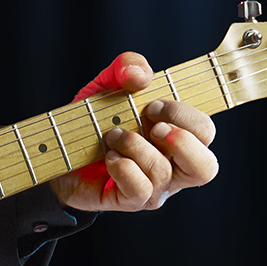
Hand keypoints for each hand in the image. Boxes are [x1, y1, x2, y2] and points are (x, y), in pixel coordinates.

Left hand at [50, 52, 218, 212]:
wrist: (60, 148)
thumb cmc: (94, 119)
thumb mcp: (108, 83)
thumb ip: (128, 65)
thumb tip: (140, 75)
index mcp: (178, 136)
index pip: (205, 131)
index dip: (184, 115)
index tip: (153, 105)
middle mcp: (174, 166)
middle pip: (206, 168)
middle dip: (179, 140)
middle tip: (149, 126)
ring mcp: (154, 188)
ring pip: (163, 174)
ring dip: (135, 146)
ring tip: (112, 136)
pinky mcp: (130, 200)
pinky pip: (140, 190)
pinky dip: (123, 168)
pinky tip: (109, 157)